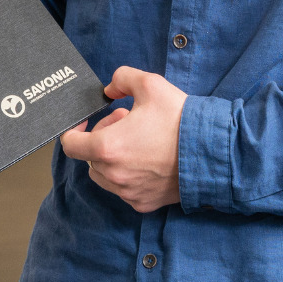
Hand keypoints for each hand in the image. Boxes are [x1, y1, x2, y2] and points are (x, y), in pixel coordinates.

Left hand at [59, 67, 184, 212]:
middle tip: (127, 122)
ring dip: (113, 158)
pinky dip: (128, 175)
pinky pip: (124, 189)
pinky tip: (149, 160)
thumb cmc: (180, 120)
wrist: (213, 153)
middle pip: (88, 158)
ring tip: (139, 142)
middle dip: (102, 137)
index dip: (74, 130)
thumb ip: (121, 78)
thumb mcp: (151, 85)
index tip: (88, 123)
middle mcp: (113, 174)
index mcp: (107, 147)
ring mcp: (128, 192)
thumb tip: (108, 89)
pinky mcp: (143, 203)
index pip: (70, 145)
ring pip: (104, 176)